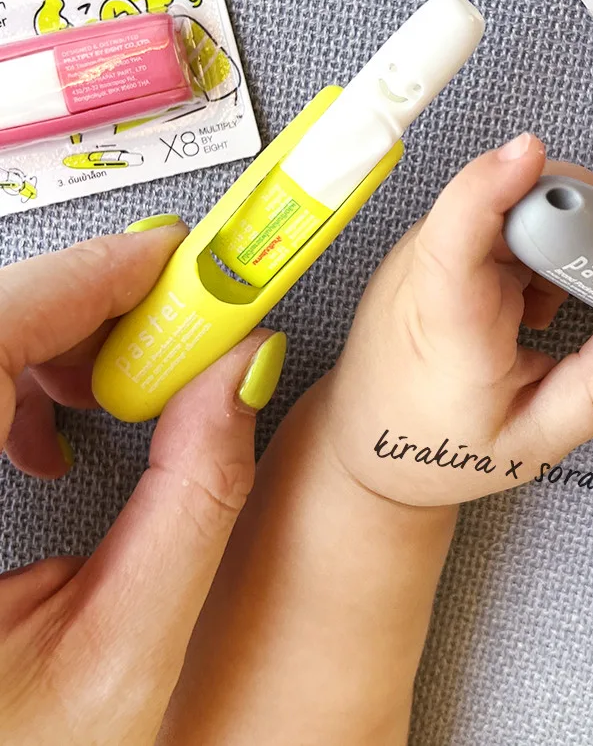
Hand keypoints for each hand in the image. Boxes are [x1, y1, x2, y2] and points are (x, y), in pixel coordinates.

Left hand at [0, 222, 285, 745]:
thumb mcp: (119, 662)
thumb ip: (193, 503)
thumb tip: (241, 374)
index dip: (87, 277)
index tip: (171, 257)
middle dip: (81, 303)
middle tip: (171, 323)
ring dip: (46, 337)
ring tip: (116, 388)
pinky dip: (7, 372)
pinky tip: (46, 427)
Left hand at [320, 134, 592, 506]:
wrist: (366, 448)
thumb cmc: (438, 449)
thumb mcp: (532, 442)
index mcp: (447, 322)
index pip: (458, 230)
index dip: (495, 182)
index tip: (532, 151)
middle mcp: (425, 273)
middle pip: (501, 204)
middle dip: (570, 213)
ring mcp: (423, 256)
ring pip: (503, 208)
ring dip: (553, 236)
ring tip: (560, 304)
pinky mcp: (430, 252)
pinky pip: (492, 222)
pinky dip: (531, 248)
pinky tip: (532, 302)